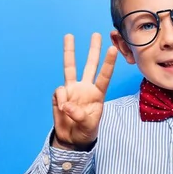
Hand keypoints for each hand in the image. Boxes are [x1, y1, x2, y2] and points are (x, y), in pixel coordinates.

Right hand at [52, 33, 117, 148]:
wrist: (71, 139)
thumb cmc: (85, 131)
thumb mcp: (88, 126)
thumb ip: (79, 116)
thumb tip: (67, 104)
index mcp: (98, 95)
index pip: (104, 76)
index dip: (109, 63)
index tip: (113, 49)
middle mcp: (86, 88)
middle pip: (90, 65)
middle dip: (93, 50)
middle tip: (97, 34)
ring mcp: (72, 90)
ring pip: (70, 67)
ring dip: (70, 52)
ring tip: (69, 36)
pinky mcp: (60, 95)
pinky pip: (59, 91)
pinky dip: (61, 100)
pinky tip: (63, 109)